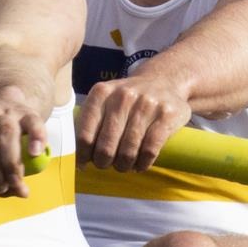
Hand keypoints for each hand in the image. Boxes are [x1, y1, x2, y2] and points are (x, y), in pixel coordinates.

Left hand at [0, 84, 49, 197]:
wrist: (3, 100)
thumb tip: (22, 193)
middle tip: (1, 187)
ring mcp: (7, 112)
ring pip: (7, 134)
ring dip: (11, 164)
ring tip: (16, 182)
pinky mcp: (28, 112)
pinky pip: (33, 122)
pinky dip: (35, 138)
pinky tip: (34, 153)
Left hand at [77, 68, 191, 172]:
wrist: (164, 81)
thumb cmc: (128, 100)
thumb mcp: (105, 100)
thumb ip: (90, 124)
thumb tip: (80, 160)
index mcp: (101, 92)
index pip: (85, 135)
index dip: (83, 155)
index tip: (85, 164)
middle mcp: (123, 96)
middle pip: (105, 147)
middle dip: (103, 163)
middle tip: (106, 164)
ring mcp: (147, 105)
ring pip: (128, 152)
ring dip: (124, 165)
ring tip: (124, 165)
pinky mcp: (166, 115)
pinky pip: (149, 151)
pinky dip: (142, 164)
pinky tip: (140, 164)